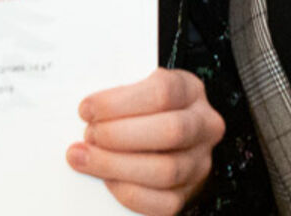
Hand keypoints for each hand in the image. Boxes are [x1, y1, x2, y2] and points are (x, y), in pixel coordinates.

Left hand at [65, 68, 223, 215]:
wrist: (171, 136)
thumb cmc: (148, 108)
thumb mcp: (139, 88)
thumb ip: (118, 97)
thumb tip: (86, 112)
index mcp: (190, 90)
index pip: (163, 91)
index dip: (120, 102)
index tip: (87, 109)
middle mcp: (204, 126)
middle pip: (170, 131)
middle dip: (119, 135)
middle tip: (88, 135)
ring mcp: (199, 163)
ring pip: (166, 170)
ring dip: (116, 166)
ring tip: (86, 158)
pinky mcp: (189, 194)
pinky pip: (162, 203)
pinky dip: (128, 192)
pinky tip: (106, 180)